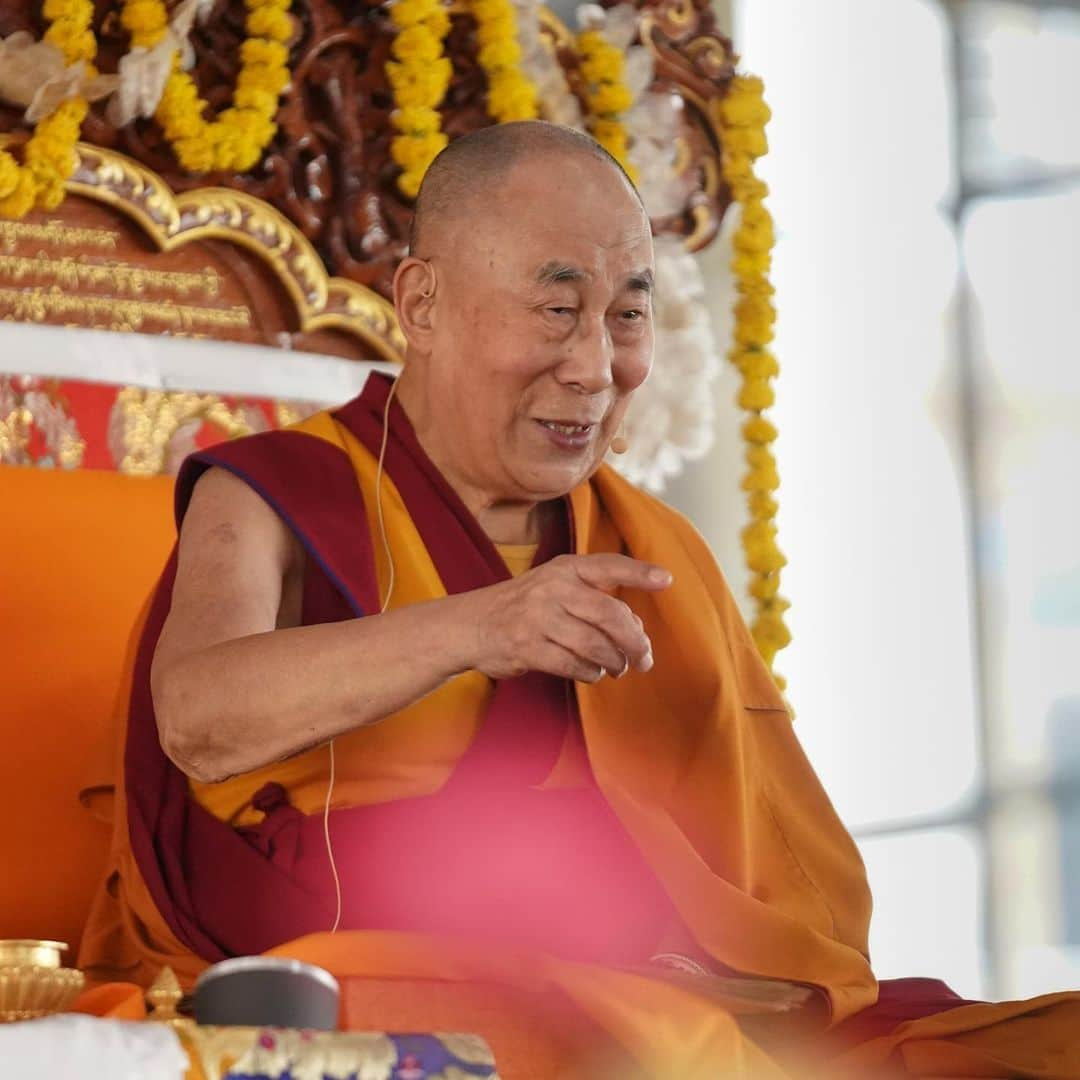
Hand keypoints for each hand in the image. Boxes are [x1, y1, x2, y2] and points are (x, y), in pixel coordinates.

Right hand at [462, 553, 672, 682]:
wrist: (471, 625)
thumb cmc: (525, 606)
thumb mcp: (554, 585)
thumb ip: (593, 598)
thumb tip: (636, 629)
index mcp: (564, 568)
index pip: (608, 565)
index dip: (639, 572)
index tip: (667, 580)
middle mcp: (552, 588)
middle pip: (610, 615)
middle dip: (635, 641)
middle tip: (645, 657)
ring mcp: (538, 618)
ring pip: (596, 645)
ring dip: (614, 662)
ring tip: (617, 667)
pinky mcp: (528, 648)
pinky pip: (574, 666)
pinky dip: (591, 672)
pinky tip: (592, 671)